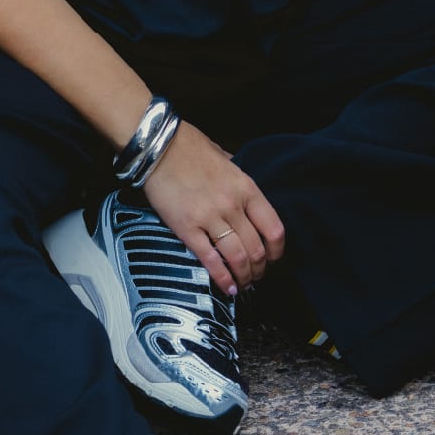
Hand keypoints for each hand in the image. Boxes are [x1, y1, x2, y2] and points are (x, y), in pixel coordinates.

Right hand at [142, 120, 285, 296]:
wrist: (158, 146)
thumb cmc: (189, 148)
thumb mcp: (225, 157)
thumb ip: (237, 177)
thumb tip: (243, 192)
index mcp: (246, 187)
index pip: (274, 228)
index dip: (277, 250)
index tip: (273, 258)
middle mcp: (232, 205)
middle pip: (256, 249)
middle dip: (260, 269)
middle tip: (256, 276)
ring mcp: (209, 218)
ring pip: (237, 258)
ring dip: (243, 277)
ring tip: (243, 284)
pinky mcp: (186, 228)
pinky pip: (209, 260)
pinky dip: (221, 278)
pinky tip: (227, 287)